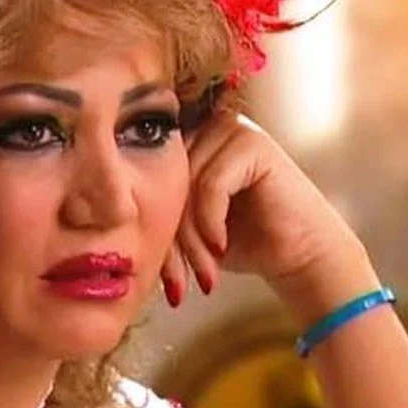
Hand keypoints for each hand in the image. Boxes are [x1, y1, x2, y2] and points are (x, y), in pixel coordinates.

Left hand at [161, 111, 377, 320]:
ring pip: (185, 187)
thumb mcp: (187, 226)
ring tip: (204, 272)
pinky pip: (210, 186)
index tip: (163, 275)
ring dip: (191, 239)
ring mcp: (231, 129)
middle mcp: (208, 126)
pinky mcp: (252, 144)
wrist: (299, 255)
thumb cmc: (241, 240)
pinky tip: (221, 246)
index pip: (149, 178)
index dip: (151, 227)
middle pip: (164, 182)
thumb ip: (156, 211)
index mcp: (189, 139)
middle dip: (170, 239)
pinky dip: (211, 222)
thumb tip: (108, 217)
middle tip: (179, 281)